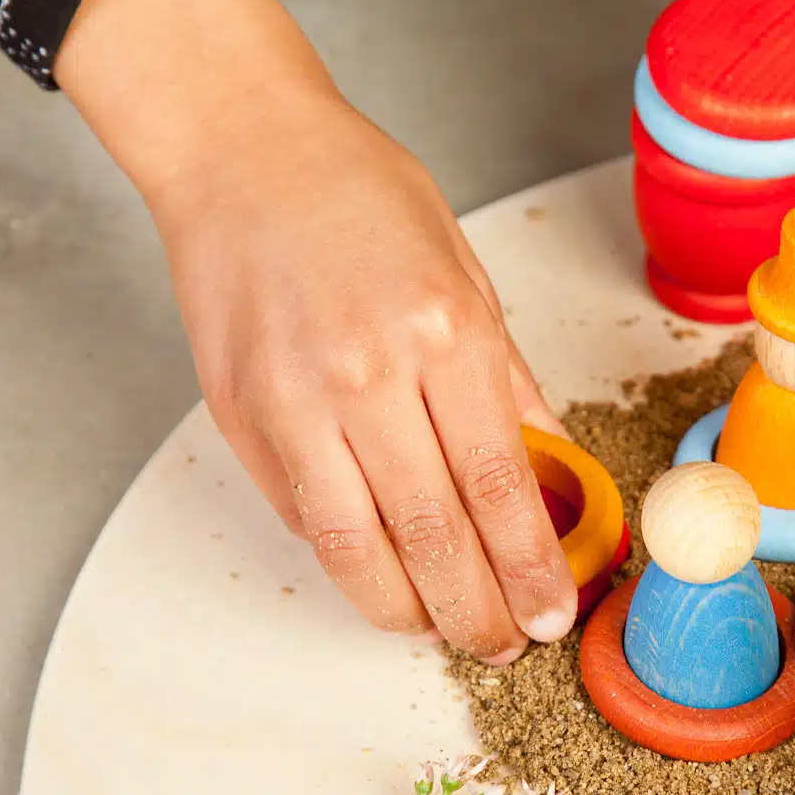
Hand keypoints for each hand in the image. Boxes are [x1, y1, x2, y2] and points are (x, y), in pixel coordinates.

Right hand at [57, 0, 576, 662]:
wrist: (241, 151)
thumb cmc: (360, 196)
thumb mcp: (467, 272)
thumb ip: (508, 384)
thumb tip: (552, 471)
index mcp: (445, 332)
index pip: (499, 484)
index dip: (529, 566)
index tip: (552, 613)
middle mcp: (370, 374)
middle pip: (434, 533)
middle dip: (476, 609)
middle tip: (504, 644)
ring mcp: (296, 401)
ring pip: (357, 548)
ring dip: (407, 610)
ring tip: (443, 631)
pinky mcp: (242, 417)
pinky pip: (303, 517)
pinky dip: (347, 561)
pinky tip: (383, 577)